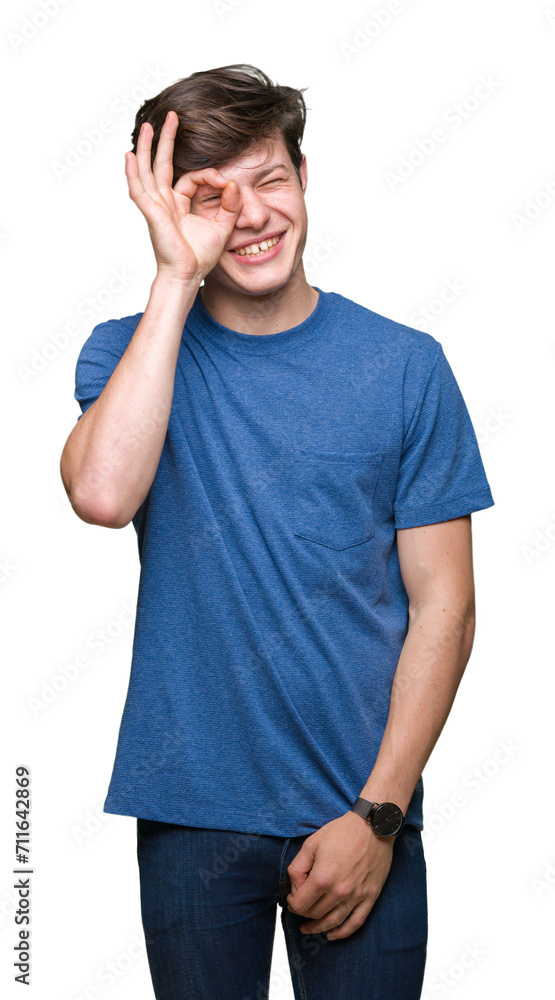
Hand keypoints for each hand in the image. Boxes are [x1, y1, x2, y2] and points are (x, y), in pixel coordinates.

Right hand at [124, 110, 241, 282]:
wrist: (188, 275)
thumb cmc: (200, 256)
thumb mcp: (222, 226)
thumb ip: (230, 205)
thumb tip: (234, 182)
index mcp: (179, 204)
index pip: (192, 177)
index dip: (211, 175)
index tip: (227, 183)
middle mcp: (165, 202)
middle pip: (161, 164)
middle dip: (165, 140)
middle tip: (171, 116)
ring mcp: (156, 207)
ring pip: (147, 171)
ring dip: (146, 148)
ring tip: (146, 126)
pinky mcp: (152, 214)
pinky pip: (139, 190)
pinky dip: (133, 173)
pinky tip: (130, 156)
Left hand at [286, 810, 394, 940]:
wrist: (373, 826)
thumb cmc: (342, 832)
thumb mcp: (312, 844)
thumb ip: (298, 868)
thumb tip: (295, 888)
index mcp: (322, 878)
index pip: (301, 903)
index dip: (292, 902)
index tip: (292, 897)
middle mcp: (339, 892)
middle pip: (315, 914)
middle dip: (304, 912)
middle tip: (300, 906)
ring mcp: (356, 896)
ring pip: (333, 922)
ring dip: (318, 928)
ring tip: (309, 929)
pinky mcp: (370, 897)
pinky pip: (356, 922)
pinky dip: (343, 933)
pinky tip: (332, 935)